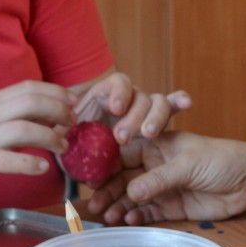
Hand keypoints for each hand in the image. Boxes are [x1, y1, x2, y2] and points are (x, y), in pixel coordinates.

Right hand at [0, 80, 74, 194]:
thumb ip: (8, 117)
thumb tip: (43, 118)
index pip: (29, 87)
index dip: (56, 92)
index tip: (75, 101)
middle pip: (31, 102)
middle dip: (59, 110)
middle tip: (74, 123)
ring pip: (23, 128)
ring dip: (49, 137)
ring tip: (63, 146)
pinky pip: (7, 160)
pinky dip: (29, 164)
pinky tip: (42, 168)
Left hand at [69, 72, 191, 145]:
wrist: (84, 164)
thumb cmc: (73, 152)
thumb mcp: (64, 143)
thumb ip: (63, 140)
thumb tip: (57, 142)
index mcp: (105, 97)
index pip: (116, 83)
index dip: (119, 92)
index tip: (116, 108)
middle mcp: (127, 101)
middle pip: (139, 97)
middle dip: (133, 116)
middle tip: (123, 137)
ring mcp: (144, 111)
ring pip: (157, 103)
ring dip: (155, 117)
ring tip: (149, 133)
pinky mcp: (158, 125)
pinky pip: (172, 109)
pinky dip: (179, 102)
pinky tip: (187, 103)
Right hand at [85, 131, 245, 225]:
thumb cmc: (219, 159)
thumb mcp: (187, 163)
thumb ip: (160, 179)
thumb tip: (130, 193)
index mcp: (155, 146)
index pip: (124, 154)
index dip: (106, 166)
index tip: (90, 179)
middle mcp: (154, 167)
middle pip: (124, 179)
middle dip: (108, 191)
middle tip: (93, 204)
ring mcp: (162, 188)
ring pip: (133, 198)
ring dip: (119, 206)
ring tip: (107, 217)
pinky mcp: (171, 207)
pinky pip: (148, 213)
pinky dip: (137, 217)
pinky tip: (127, 221)